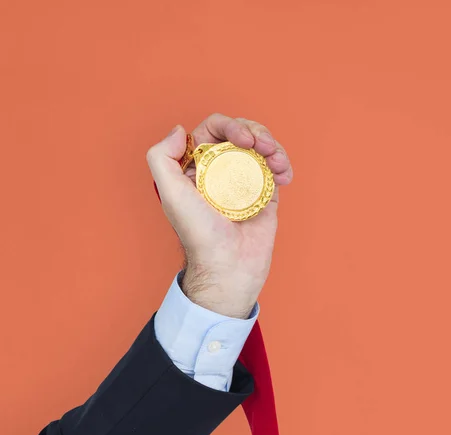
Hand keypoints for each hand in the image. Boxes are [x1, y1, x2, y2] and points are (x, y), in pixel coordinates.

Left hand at [146, 114, 292, 318]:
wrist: (229, 267)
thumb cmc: (199, 234)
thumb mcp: (170, 194)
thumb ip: (161, 157)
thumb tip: (180, 130)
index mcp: (197, 168)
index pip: (213, 131)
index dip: (229, 126)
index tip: (243, 141)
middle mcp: (219, 172)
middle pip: (240, 134)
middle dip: (256, 132)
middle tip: (263, 147)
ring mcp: (243, 182)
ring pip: (261, 148)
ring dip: (273, 146)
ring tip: (278, 162)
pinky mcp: (264, 195)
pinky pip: (276, 170)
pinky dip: (283, 165)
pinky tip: (285, 175)